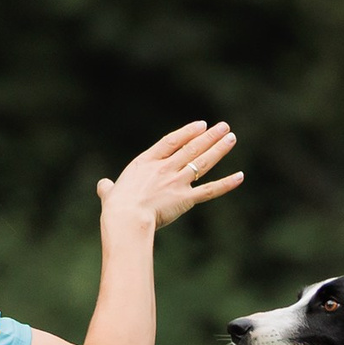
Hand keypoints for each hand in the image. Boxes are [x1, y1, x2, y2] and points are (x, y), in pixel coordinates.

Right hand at [94, 121, 242, 232]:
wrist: (127, 218)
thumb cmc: (115, 208)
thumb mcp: (110, 194)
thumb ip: (108, 188)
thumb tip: (103, 185)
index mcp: (146, 163)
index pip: (171, 141)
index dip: (187, 132)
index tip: (201, 125)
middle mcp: (165, 168)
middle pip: (191, 148)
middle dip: (209, 136)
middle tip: (224, 127)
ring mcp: (177, 182)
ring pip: (202, 162)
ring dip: (219, 149)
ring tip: (231, 138)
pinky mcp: (185, 199)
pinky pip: (210, 190)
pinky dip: (226, 184)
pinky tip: (240, 176)